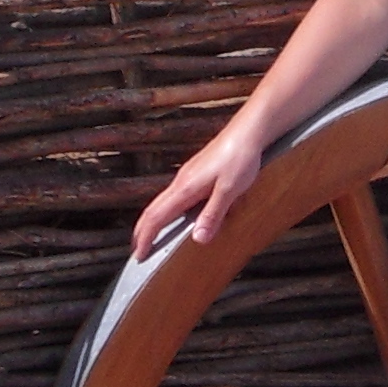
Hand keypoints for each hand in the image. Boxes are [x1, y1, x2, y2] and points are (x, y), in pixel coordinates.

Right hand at [131, 124, 265, 261]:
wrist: (249, 131)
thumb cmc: (240, 157)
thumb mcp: (229, 190)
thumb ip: (213, 214)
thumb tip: (197, 239)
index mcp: (185, 188)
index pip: (156, 216)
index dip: (145, 237)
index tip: (138, 255)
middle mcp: (182, 182)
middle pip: (154, 209)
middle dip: (143, 231)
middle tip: (139, 249)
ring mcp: (189, 176)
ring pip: (164, 202)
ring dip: (156, 221)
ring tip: (154, 236)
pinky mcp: (198, 174)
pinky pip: (178, 197)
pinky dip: (171, 211)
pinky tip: (182, 216)